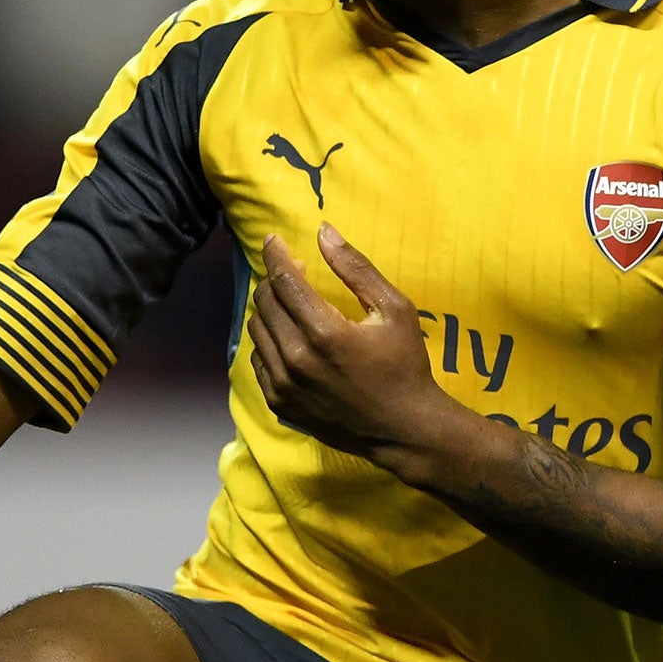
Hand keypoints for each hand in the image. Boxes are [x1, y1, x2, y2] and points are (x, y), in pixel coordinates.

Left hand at [247, 225, 467, 476]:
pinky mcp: (279, 404)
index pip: (284, 280)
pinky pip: (258, 360)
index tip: (273, 240)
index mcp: (324, 332)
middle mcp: (295, 358)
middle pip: (265, 302)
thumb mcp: (395, 310)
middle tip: (297, 273)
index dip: (276, 254)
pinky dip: (269, 342)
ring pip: (257, 330)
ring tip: (294, 305)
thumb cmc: (405, 366)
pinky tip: (292, 340)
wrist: (403, 430)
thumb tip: (323, 231)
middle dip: (276, 279)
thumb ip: (356, 268)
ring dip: (270, 309)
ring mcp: (283, 385)